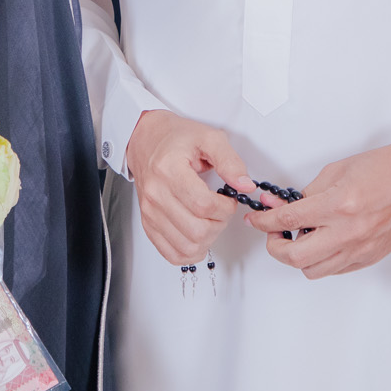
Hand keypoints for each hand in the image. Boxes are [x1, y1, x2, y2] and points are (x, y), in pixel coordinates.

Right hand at [124, 108, 255, 264]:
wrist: (146, 140)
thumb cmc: (175, 138)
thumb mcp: (209, 138)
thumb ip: (230, 161)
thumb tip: (245, 186)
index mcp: (169, 170)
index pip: (203, 205)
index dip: (225, 207)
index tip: (228, 198)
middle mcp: (155, 193)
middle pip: (196, 230)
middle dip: (219, 224)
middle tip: (220, 210)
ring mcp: (150, 211)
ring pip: (186, 246)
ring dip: (207, 239)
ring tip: (210, 221)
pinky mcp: (148, 223)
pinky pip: (170, 253)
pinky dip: (189, 252)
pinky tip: (198, 237)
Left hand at [246, 128, 390, 277]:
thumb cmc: (384, 168)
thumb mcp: (338, 170)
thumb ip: (309, 192)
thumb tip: (285, 206)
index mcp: (338, 205)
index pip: (287, 220)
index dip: (264, 221)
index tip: (255, 219)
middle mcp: (348, 232)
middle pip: (295, 257)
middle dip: (274, 247)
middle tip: (273, 234)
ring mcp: (360, 248)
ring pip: (313, 270)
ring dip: (298, 257)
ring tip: (299, 239)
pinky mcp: (370, 257)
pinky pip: (335, 269)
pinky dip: (321, 260)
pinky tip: (321, 243)